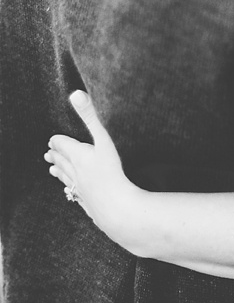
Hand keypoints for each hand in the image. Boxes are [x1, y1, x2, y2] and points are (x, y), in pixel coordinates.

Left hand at [45, 89, 140, 248]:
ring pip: (66, 179)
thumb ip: (91, 116)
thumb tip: (76, 94)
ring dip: (58, 173)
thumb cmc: (112, 172)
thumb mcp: (104, 139)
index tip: (51, 139)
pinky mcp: (87, 203)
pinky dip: (68, 190)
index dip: (57, 142)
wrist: (117, 208)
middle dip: (55, 156)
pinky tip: (69, 192)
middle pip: (62, 162)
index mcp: (78, 156)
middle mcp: (76, 173)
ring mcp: (81, 190)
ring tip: (52, 171)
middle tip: (47, 154)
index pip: (62, 146)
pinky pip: (74, 194)